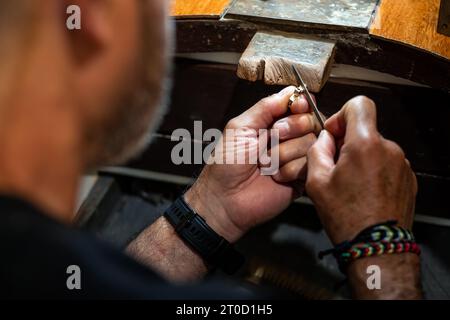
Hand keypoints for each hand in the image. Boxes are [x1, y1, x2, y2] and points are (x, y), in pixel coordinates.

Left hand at [185, 87, 321, 241]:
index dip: (300, 104)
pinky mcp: (302, 178)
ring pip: (311, 142)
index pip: (300, 104)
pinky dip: (290, 170)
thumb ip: (266, 107)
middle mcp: (287, 138)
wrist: (225, 199)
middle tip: (269, 140)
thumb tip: (292, 90)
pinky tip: (275, 177)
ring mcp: (296, 158)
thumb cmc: (226, 164)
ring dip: (284, 153)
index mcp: (272, 123)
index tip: (295, 107)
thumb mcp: (240, 127)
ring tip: (266, 164)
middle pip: (310, 120)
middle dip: (288, 129)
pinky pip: (310, 164)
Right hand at [306, 96, 416, 243]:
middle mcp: (389, 149)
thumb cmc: (346, 217)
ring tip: (350, 186)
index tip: (334, 135)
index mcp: (365, 144)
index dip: (341, 115)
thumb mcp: (316, 182)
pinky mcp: (409, 178)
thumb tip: (325, 139)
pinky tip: (364, 193)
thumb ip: (317, 150)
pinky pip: (387, 164)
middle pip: (365, 130)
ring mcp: (402, 164)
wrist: (377, 247)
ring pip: (376, 148)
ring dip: (362, 159)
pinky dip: (375, 172)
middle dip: (348, 143)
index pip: (359, 104)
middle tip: (335, 169)